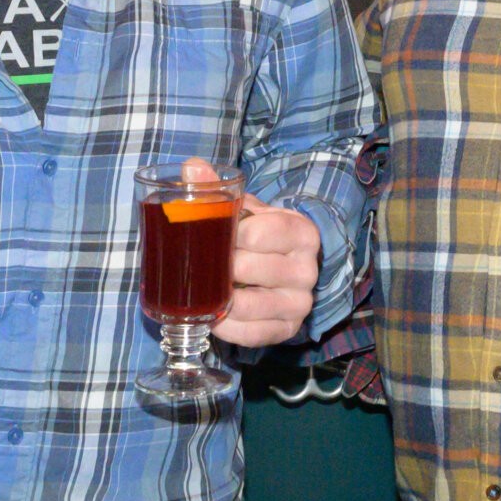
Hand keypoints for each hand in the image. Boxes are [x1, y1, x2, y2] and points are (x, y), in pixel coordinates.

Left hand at [177, 158, 321, 347]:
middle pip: (252, 269)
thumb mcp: (241, 208)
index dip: (229, 234)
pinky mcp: (288, 330)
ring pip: (252, 305)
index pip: (260, 233)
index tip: (213, 234)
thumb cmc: (254, 232)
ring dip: (221, 299)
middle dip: (220, 267)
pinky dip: (227, 328)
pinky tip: (212, 317)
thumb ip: (216, 187)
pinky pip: (253, 334)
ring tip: (203, 289)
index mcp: (302, 232)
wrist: (274, 264)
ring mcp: (301, 302)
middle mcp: (308, 269)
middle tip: (199, 263)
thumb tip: (191, 166)